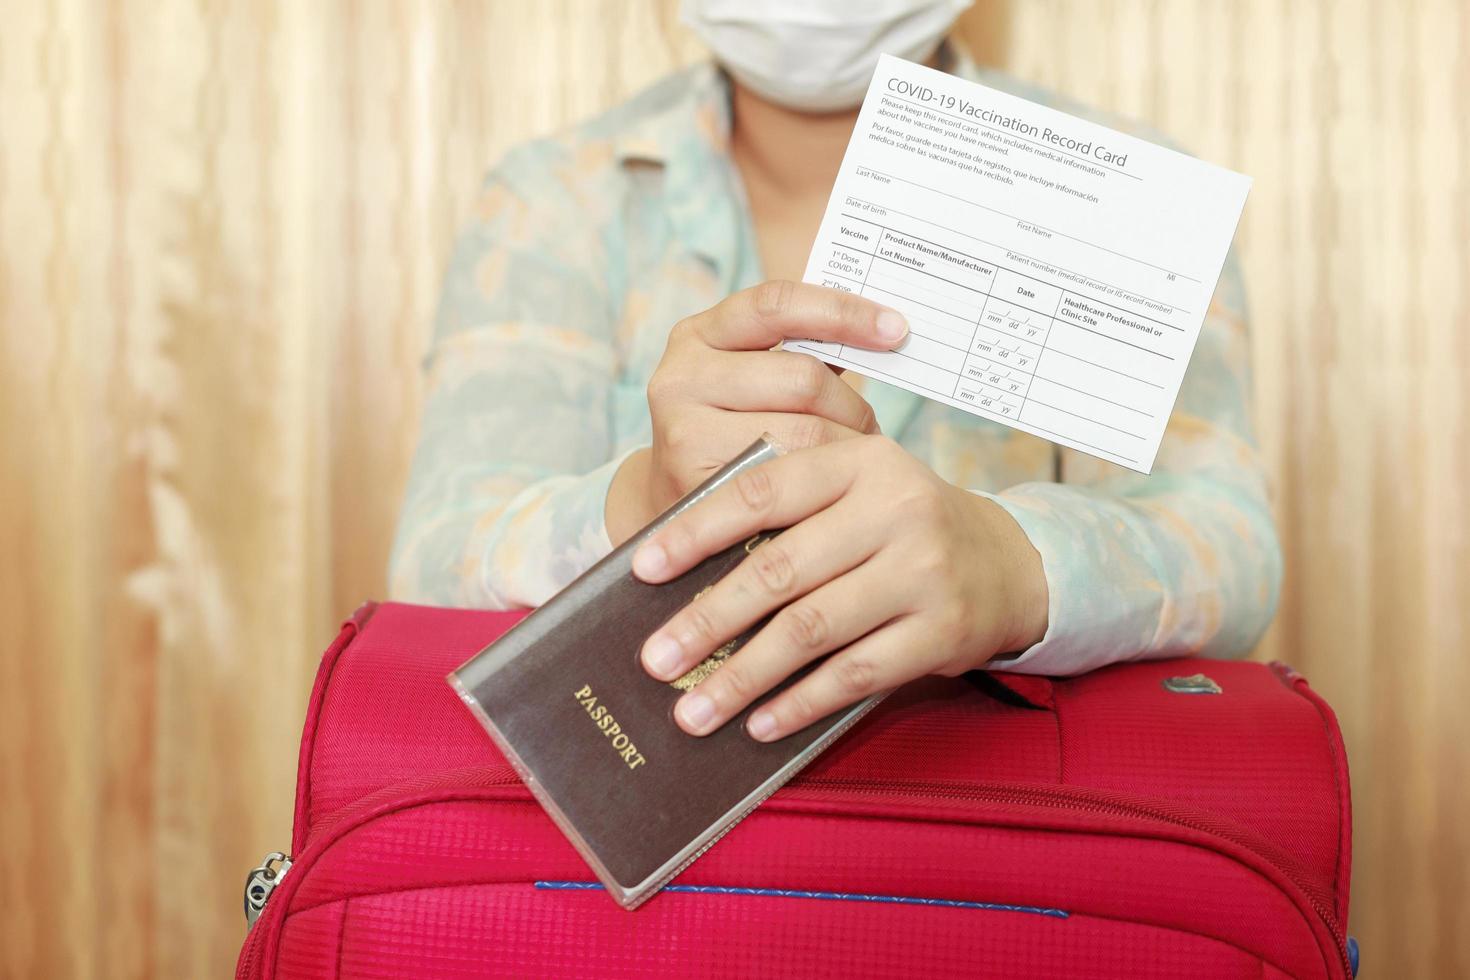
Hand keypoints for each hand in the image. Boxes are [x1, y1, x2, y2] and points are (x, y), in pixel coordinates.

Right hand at [605, 281, 908, 543]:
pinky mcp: (696, 483)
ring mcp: (682, 430)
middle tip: (873, 433)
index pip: (777, 304)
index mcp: (699, 334)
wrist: (685, 515)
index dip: (842, 312)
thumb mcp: (757, 383)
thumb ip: (805, 353)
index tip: (896, 328)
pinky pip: (790, 481)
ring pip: (803, 432)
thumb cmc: (739, 436)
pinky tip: (832, 494)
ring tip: (855, 466)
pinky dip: (822, 487)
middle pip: (802, 378)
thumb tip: (887, 329)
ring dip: (844, 450)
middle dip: (852, 407)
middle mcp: (680, 375)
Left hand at [631, 435, 1049, 740]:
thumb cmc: (899, 526)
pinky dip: (799, 703)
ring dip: (742, 677)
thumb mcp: (854, 491)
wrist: (1006, 563)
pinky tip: (758, 723)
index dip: (696, 531)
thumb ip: (786, 510)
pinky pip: (854, 676)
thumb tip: (683, 576)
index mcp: (861, 462)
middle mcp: (896, 509)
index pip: (762, 491)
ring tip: (693, 712)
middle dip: (708, 622)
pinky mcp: (941, 632)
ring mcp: (923, 573)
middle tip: (656, 661)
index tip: (642, 569)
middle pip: (780, 570)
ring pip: (811, 631)